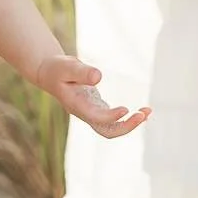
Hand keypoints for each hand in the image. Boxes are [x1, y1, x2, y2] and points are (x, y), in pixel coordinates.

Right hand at [35, 56, 149, 140]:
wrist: (49, 73)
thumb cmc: (57, 69)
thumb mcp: (67, 66)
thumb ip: (81, 71)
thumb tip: (99, 77)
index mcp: (77, 106)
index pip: (96, 118)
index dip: (111, 117)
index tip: (126, 109)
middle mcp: (85, 113)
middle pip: (107, 131)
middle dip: (126, 126)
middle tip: (143, 115)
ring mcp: (91, 113)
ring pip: (112, 128)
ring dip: (131, 123)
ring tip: (147, 111)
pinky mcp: (97, 108)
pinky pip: (114, 119)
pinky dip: (129, 118)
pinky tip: (142, 111)